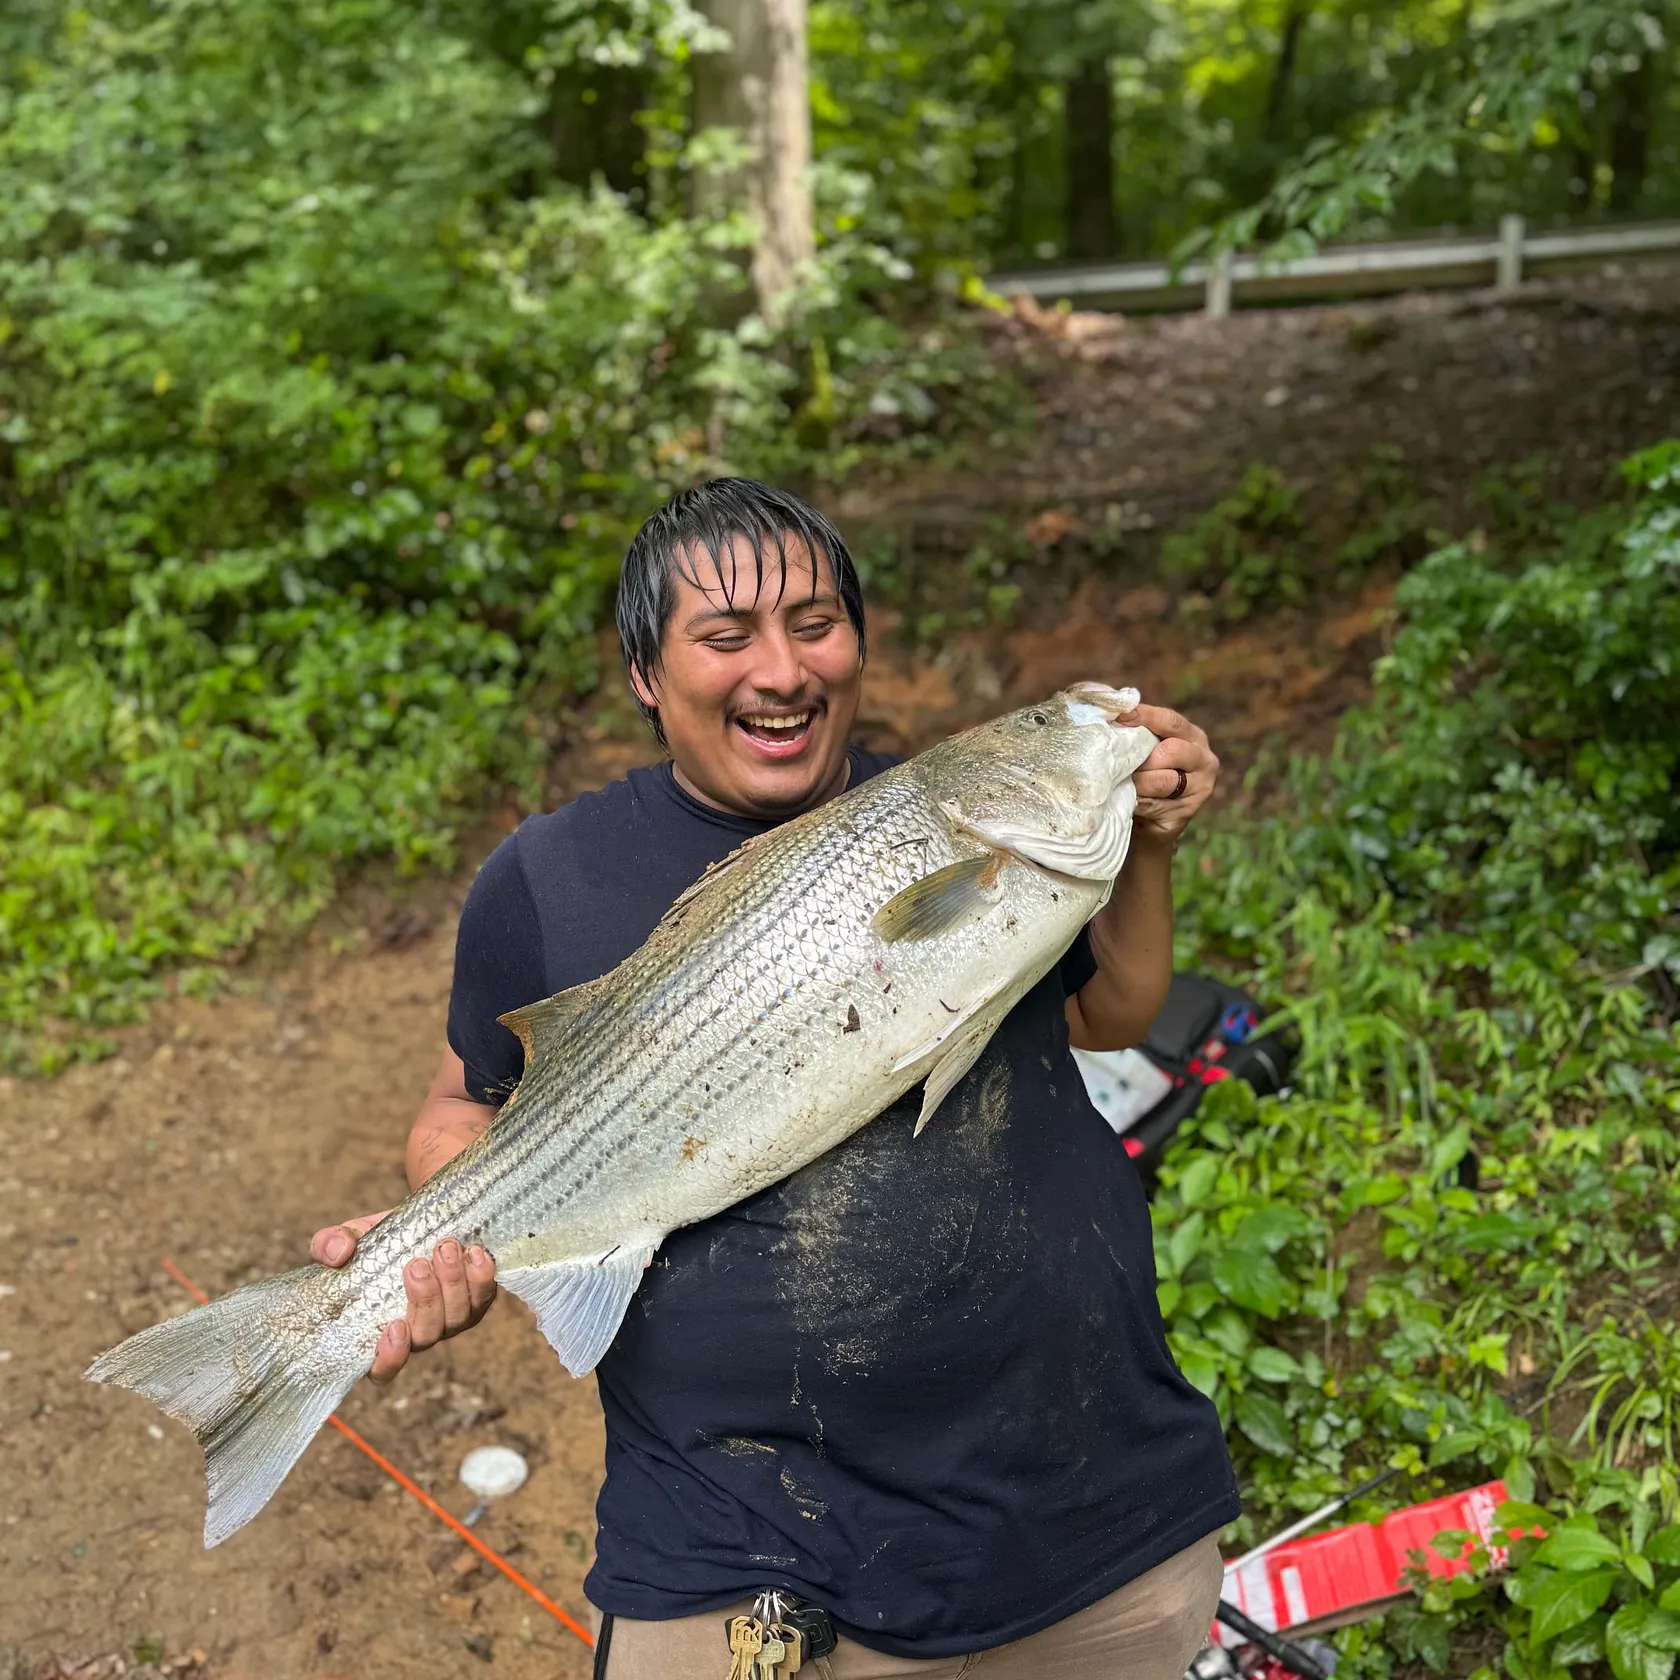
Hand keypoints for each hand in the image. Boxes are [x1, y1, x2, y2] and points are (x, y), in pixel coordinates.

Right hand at [310, 1213, 497, 1383]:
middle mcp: (418, 1332)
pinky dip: (482, 1278)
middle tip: (416, 1264)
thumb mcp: (352, 1238)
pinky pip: (483, 1298)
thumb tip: (337, 1253)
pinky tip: (476, 1253)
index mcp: (380, 1331)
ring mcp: (449, 1319)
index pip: (383, 1369)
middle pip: (426, 1335)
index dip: (390, 1359)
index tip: (394, 1326)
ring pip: (456, 1317)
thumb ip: (330, 1244)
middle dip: (425, 1300)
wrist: (422, 1223)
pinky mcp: (476, 1301)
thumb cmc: (380, 1243)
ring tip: (445, 1247)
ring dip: (452, 1282)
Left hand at [1126, 702, 1218, 842]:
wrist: (1149, 822)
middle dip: (1142, 759)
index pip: (1171, 721)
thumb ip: (1139, 734)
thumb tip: (1114, 714)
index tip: (1120, 716)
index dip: (1145, 716)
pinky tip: (1130, 802)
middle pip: (1170, 750)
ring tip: (1125, 784)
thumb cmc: (1146, 777)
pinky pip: (1155, 804)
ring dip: (1137, 783)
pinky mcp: (1188, 812)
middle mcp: (1203, 759)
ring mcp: (1200, 788)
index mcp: (1193, 737)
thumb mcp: (1147, 751)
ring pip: (1162, 780)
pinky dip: (1137, 803)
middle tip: (1125, 766)